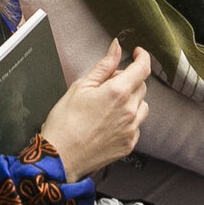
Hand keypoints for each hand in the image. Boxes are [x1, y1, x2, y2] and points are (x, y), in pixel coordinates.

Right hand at [38, 40, 150, 175]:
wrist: (61, 157)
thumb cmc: (65, 122)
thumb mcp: (81, 86)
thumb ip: (103, 66)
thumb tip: (116, 47)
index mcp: (118, 92)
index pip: (142, 68)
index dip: (142, 56)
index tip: (137, 53)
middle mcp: (129, 110)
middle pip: (141, 86)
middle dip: (129, 80)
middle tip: (107, 85)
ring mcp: (131, 129)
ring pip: (142, 106)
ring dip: (131, 100)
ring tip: (108, 106)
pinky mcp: (129, 144)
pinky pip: (136, 125)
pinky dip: (128, 119)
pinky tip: (108, 122)